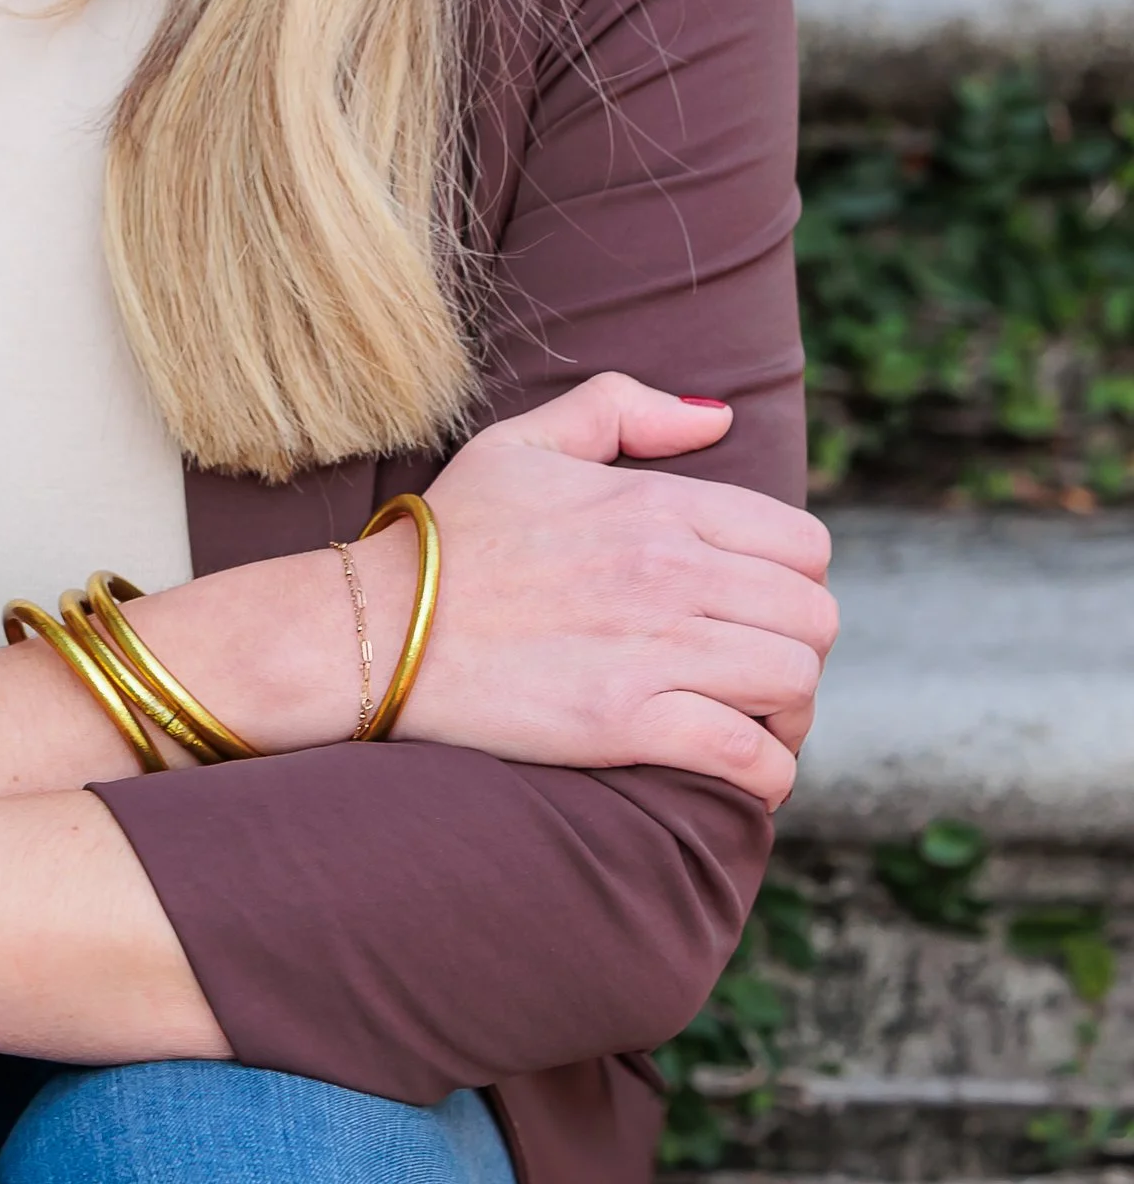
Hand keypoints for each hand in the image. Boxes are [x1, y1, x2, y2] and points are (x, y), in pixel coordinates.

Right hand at [397, 374, 835, 807]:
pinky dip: (766, 774)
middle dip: (799, 652)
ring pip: (795, 682)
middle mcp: (671, 570)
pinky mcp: (625, 722)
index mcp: (658, 504)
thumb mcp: (524, 443)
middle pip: (813, 617)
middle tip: (759, 677)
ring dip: (790, 715)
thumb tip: (717, 417)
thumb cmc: (445, 539)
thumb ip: (623, 409)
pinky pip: (747, 755)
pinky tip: (746, 774)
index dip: (794, 586)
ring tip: (757, 727)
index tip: (756, 614)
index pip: (802, 545)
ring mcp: (652, 648)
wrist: (372, 626)